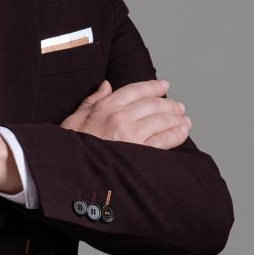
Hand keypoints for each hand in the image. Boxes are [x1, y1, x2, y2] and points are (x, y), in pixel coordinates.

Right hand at [61, 78, 191, 147]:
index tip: (164, 85)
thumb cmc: (71, 145)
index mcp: (105, 106)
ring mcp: (130, 134)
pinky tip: (183, 131)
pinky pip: (164, 139)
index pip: (136, 90)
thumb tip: (107, 85)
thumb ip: (92, 100)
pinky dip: (177, 134)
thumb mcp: (74, 118)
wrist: (69, 169)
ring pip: (162, 120)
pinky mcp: (139, 152)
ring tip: (185, 120)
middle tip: (179, 107)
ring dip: (177, 118)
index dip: (153, 86)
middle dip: (170, 104)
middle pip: (153, 104)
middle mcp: (120, 117)